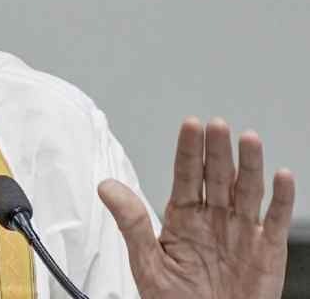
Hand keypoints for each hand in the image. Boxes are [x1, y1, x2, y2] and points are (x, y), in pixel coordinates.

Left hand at [99, 117, 295, 298]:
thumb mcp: (147, 263)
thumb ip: (131, 223)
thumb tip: (106, 187)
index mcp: (183, 216)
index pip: (186, 174)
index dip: (189, 150)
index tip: (191, 124)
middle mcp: (214, 217)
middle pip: (218, 176)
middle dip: (217, 150)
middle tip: (217, 126)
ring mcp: (241, 231)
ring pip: (247, 190)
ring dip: (250, 165)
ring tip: (248, 139)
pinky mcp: (267, 250)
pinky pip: (276, 220)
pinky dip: (282, 199)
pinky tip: (281, 177)